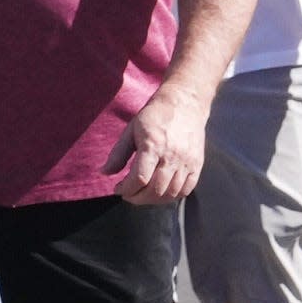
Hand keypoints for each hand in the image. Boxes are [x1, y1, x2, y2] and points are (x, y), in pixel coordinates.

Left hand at [110, 86, 208, 208]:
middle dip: (138, 198)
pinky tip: (161, 192)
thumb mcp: (131, 130)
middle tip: (129, 194)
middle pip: (155, 190)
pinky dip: (172, 196)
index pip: (140, 178)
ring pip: (170, 193)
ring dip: (154, 200)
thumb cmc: (155, 115)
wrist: (185, 103)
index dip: (126, 189)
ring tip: (143, 194)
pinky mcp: (197, 164)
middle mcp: (172, 155)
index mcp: (153, 145)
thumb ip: (118, 153)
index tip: (118, 189)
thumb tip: (104, 173)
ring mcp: (187, 161)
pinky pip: (186, 189)